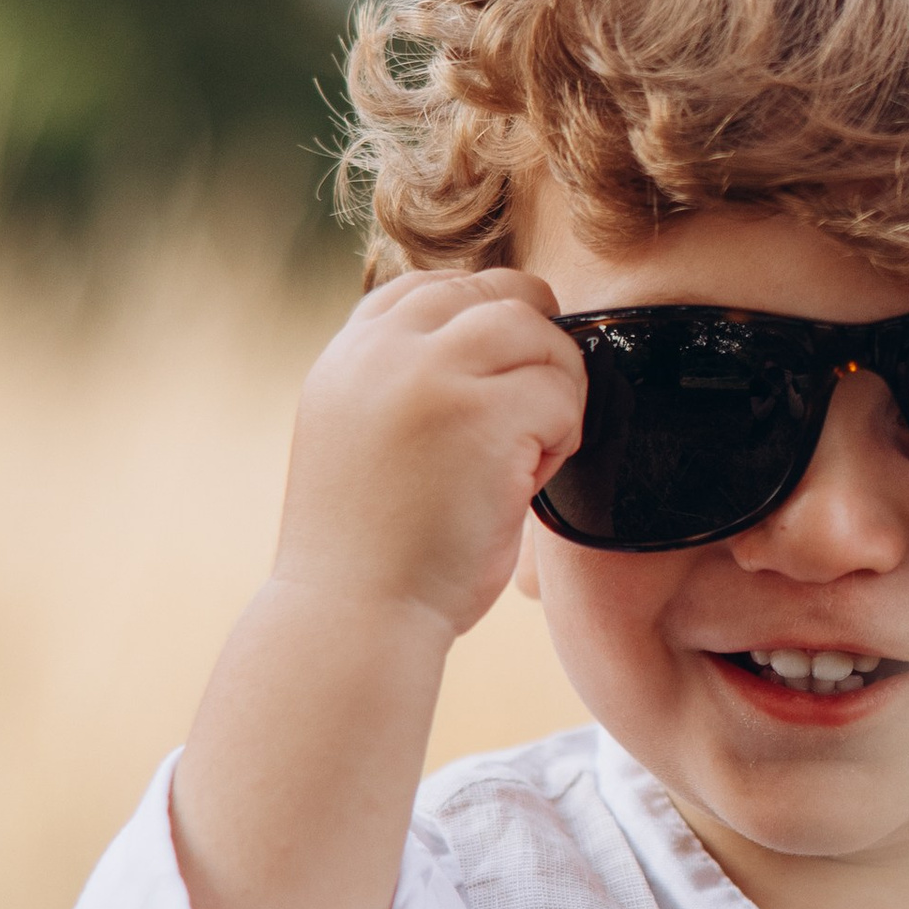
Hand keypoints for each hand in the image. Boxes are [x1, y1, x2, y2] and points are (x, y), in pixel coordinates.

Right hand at [170, 267, 583, 908]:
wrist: (352, 620)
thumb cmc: (372, 559)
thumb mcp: (366, 444)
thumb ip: (408, 389)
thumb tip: (497, 356)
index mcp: (346, 358)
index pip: (429, 288)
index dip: (483, 321)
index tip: (503, 380)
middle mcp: (379, 351)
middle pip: (490, 292)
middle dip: (531, 347)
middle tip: (537, 417)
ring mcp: (426, 374)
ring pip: (532, 329)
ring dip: (554, 386)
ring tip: (533, 452)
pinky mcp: (476, 412)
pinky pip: (558, 388)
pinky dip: (563, 433)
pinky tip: (531, 480)